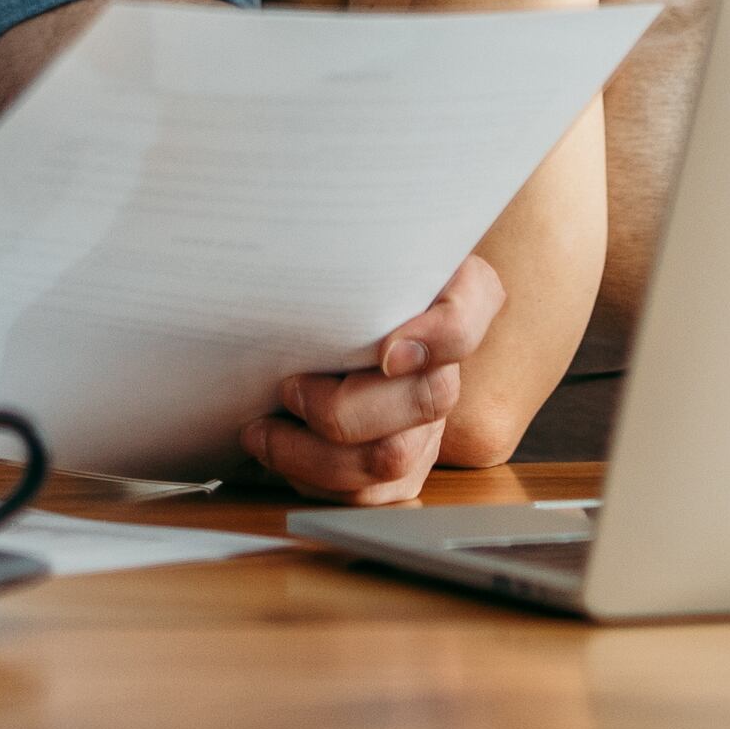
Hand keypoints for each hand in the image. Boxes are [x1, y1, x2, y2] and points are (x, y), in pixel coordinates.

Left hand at [238, 254, 502, 501]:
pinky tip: (276, 453)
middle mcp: (446, 365)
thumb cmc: (331, 283)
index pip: (468, 314)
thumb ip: (349, 245)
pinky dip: (315, 481)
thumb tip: (309, 231)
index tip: (387, 352)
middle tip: (288, 388)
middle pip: (427, 401)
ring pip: (392, 460)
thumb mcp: (344, 253)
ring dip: (314, 454)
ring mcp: (428, 424)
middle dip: (345, 409)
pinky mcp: (404, 468)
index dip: (438, 339)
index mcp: (450, 297)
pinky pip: (370, 496)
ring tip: (261, 431)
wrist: (321, 326)